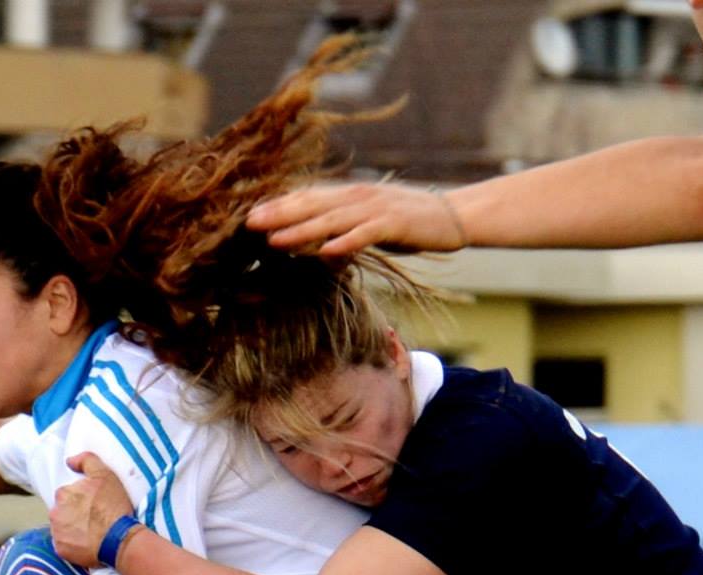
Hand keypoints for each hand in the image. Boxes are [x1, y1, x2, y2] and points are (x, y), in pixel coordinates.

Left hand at [51, 454, 135, 567]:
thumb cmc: (114, 507)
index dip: (80, 500)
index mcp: (63, 494)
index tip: (92, 506)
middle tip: (92, 521)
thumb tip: (70, 460)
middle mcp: (55, 512)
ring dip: (72, 530)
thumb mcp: (105, 475)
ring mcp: (57, 533)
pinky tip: (87, 545)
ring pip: (61, 529)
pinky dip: (72, 546)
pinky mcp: (61, 550)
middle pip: (62, 512)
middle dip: (73, 515)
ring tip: (91, 534)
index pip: (67, 495)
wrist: (119, 539)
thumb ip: (86, 461)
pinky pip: (64, 546)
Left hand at [247, 183, 466, 257]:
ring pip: (331, 219)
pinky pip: (365, 234)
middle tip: (248, 224)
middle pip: (312, 205)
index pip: (308, 198)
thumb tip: (317, 240)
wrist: (453, 215)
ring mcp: (375, 210)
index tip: (249, 216)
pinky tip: (326, 251)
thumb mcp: (372, 220)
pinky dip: (345, 242)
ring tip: (274, 240)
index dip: (278, 206)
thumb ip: (345, 226)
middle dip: (279, 215)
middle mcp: (358, 197)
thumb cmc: (411, 222)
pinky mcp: (394, 225)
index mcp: (350, 195)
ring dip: (301, 230)